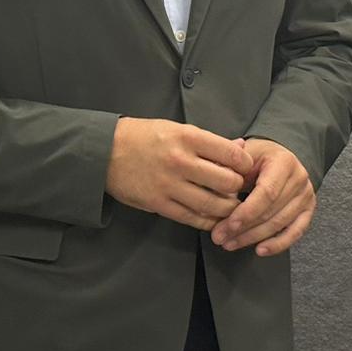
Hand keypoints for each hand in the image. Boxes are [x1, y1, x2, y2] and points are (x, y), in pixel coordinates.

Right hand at [106, 117, 250, 229]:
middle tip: (239, 188)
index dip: (245, 165)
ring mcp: (169, 185)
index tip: (246, 168)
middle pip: (227, 182)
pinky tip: (214, 218)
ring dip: (227, 208)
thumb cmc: (146, 137)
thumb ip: (210, 142)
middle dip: (238, 187)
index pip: (232, 155)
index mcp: (188, 137)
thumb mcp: (178, 129)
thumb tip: (241, 148)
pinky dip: (208, 221)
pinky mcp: (159, 204)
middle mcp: (181, 161)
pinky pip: (192, 218)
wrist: (105, 151)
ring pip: (212, 204)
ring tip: (230, 205)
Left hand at [210, 138, 315, 255]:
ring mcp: (306, 195)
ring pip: (280, 224)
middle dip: (244, 229)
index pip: (267, 192)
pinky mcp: (307, 210)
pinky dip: (278, 244)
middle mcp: (299, 179)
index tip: (228, 225)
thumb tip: (213, 187)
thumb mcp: (242, 155)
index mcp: (283, 162)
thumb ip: (228, 168)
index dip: (247, 212)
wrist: (277, 157)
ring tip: (230, 244)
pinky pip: (296, 232)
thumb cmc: (257, 158)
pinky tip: (260, 250)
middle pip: (271, 211)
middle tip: (220, 238)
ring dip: (253, 238)